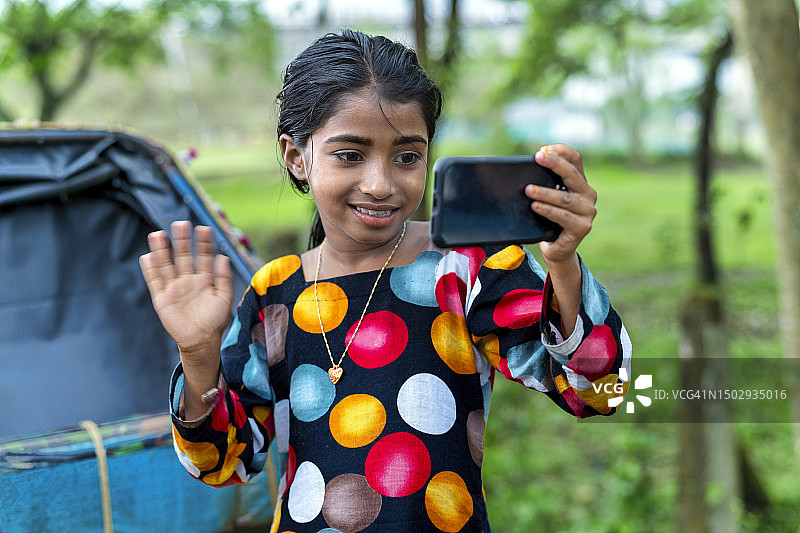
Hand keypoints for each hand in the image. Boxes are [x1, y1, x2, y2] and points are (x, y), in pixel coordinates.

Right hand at [139, 221, 232, 367]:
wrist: (202, 341)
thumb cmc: (215, 321)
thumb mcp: (224, 298)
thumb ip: (224, 278)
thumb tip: (223, 257)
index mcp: (204, 280)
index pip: (203, 256)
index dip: (203, 243)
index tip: (203, 228)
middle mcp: (188, 281)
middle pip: (183, 256)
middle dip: (181, 241)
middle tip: (180, 223)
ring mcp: (174, 289)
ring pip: (166, 265)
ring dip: (162, 251)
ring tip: (158, 234)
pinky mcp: (162, 299)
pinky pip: (155, 282)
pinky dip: (151, 270)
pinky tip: (148, 257)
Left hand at [525, 144, 596, 266]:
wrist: (557, 249)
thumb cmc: (549, 220)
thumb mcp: (548, 198)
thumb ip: (545, 182)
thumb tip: (529, 166)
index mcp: (580, 183)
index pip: (575, 160)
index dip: (561, 152)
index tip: (542, 150)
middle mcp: (588, 195)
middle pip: (572, 174)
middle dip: (554, 164)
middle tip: (538, 158)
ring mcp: (588, 212)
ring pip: (565, 198)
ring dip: (545, 192)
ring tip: (528, 190)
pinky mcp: (582, 227)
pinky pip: (563, 216)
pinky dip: (548, 210)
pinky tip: (536, 206)